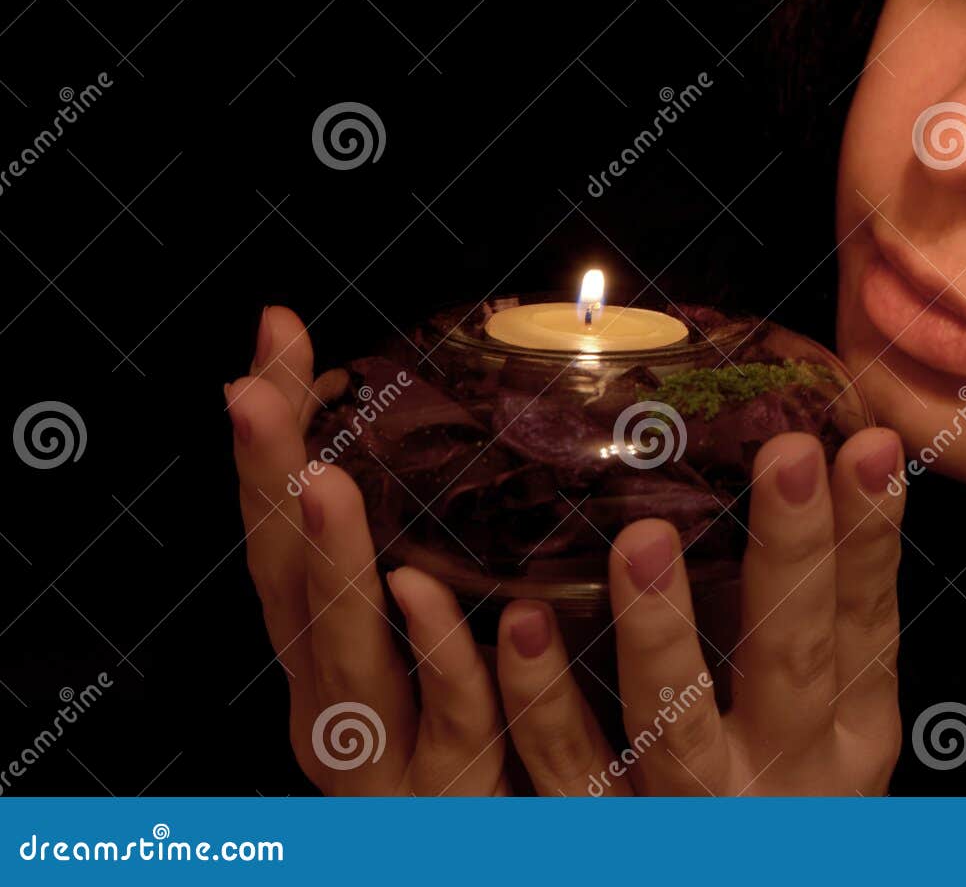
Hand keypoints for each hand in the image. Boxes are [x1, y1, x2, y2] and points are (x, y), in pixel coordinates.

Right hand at [226, 306, 507, 794]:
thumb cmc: (482, 748)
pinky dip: (434, 657)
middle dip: (270, 488)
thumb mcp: (449, 639)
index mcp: (326, 657)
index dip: (273, 442)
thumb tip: (433, 431)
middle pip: (291, 588)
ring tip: (324, 481)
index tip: (275, 335)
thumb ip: (434, 554)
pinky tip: (422, 591)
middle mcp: (337, 703)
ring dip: (333, 566)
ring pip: (350, 656)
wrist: (506, 864)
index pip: (286, 533)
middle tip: (256, 394)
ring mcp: (387, 757)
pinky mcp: (455, 796)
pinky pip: (451, 720)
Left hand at [494, 427, 906, 794]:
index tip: (865, 446)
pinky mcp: (611, 837)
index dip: (868, 539)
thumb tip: (824, 467)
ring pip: (675, 724)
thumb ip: (820, 622)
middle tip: (785, 456)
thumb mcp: (830, 723)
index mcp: (847, 736)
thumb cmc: (784, 796)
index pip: (864, 623)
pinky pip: (570, 770)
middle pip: (790, 660)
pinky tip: (525, 624)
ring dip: (659, 629)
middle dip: (792, 555)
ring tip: (644, 539)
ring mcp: (694, 812)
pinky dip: (544, 701)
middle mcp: (783, 776)